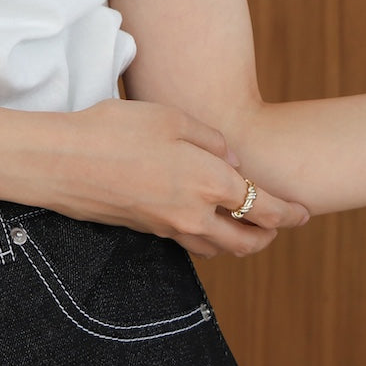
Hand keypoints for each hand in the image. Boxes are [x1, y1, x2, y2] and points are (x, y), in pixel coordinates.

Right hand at [32, 99, 309, 257]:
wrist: (61, 161)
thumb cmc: (115, 129)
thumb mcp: (170, 117)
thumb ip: (209, 139)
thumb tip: (232, 159)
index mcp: (210, 182)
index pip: (265, 208)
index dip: (290, 213)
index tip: (304, 213)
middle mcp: (195, 214)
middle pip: (247, 242)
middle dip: (268, 236)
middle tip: (278, 226)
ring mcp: (168, 227)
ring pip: (217, 248)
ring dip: (238, 242)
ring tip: (244, 227)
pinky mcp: (144, 230)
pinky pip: (189, 242)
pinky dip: (206, 238)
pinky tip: (200, 220)